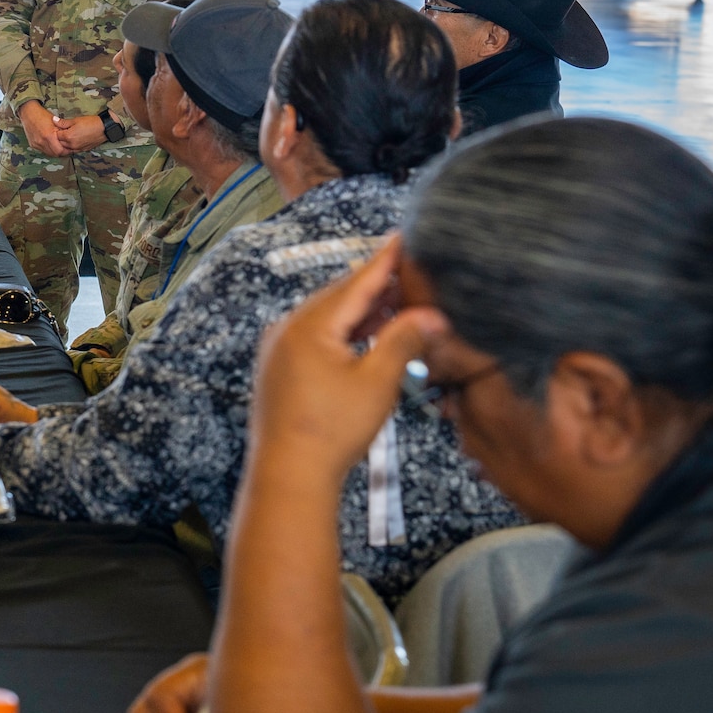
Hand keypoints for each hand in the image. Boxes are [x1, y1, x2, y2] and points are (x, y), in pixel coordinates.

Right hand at [18, 100, 65, 156]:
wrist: (28, 113)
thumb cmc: (42, 115)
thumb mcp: (56, 122)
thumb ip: (63, 132)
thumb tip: (70, 139)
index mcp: (48, 136)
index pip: (60, 151)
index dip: (66, 151)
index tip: (70, 149)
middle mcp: (41, 142)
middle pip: (55, 154)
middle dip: (62, 153)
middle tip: (67, 149)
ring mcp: (36, 144)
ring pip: (49, 154)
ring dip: (55, 152)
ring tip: (60, 147)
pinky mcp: (33, 145)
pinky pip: (43, 150)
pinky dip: (49, 149)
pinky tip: (52, 145)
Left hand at [51, 113, 107, 152]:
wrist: (104, 128)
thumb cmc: (90, 123)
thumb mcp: (75, 120)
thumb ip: (63, 122)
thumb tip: (54, 120)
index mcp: (68, 137)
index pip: (56, 136)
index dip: (56, 131)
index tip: (58, 128)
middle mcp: (71, 145)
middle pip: (60, 143)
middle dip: (59, 138)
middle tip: (63, 131)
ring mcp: (77, 148)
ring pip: (66, 148)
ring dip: (65, 143)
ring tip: (68, 136)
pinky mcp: (83, 150)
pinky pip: (74, 150)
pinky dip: (71, 147)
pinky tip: (74, 141)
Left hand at [250, 236, 448, 477]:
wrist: (288, 474)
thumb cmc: (332, 430)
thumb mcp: (378, 382)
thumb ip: (403, 341)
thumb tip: (432, 315)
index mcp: (310, 325)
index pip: (356, 284)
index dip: (384, 262)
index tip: (403, 238)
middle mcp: (287, 329)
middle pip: (339, 297)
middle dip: (376, 285)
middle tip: (410, 269)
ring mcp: (279, 349)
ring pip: (328, 318)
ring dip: (362, 311)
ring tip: (397, 301)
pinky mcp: (280, 369)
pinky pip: (316, 337)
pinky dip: (345, 332)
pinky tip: (366, 335)